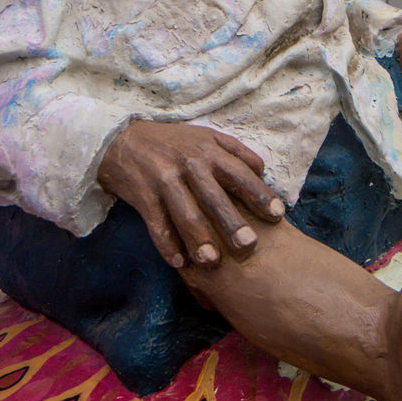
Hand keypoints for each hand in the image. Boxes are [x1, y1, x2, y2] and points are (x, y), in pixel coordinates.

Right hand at [97, 121, 285, 269]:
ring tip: (212, 262)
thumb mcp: (206, 136)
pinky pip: (157, 225)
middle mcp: (188, 164)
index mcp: (208, 150)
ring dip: (199, 240)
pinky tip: (180, 264)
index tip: (277, 215)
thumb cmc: (174, 143)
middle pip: (214, 197)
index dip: (259, 194)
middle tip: (249, 244)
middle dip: (231, 221)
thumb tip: (261, 172)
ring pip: (185, 214)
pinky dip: (168, 246)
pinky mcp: (144, 196)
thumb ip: (235, 151)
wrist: (123, 141)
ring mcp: (164, 181)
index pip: (239, 173)